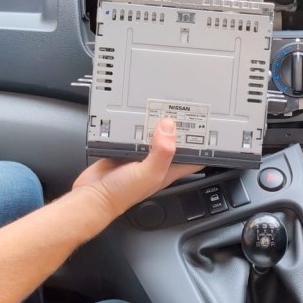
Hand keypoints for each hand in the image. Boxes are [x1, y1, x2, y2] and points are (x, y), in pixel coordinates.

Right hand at [72, 119, 202, 217]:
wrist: (93, 196)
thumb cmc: (122, 194)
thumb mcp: (149, 173)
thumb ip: (162, 152)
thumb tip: (169, 128)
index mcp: (169, 169)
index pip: (194, 157)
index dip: (204, 144)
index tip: (210, 127)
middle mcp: (157, 162)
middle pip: (175, 141)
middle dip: (180, 127)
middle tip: (184, 107)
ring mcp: (140, 155)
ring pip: (154, 135)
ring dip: (156, 123)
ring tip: (162, 106)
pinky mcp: (125, 149)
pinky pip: (133, 133)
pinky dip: (135, 124)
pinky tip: (135, 115)